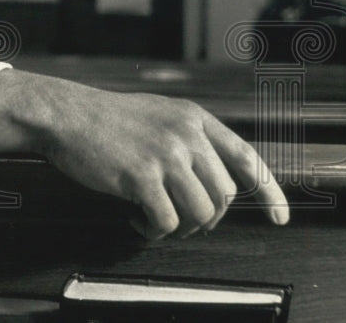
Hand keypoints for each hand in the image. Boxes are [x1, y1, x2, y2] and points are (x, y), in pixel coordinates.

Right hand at [0, 69, 289, 237]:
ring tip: (154, 221)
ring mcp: (165, 154)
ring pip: (199, 213)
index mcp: (193, 118)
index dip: (269, 191)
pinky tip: (135, 220)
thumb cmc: (104, 119)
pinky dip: (153, 231)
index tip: (280, 217)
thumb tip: (212, 181)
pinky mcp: (141, 176)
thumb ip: (188, 138)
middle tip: (178, 220)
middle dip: (205, 218)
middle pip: (222, 196)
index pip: (246, 157)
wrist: (65, 114)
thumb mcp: (157, 114)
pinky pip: (165, 222)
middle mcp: (185, 134)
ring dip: (179, 228)